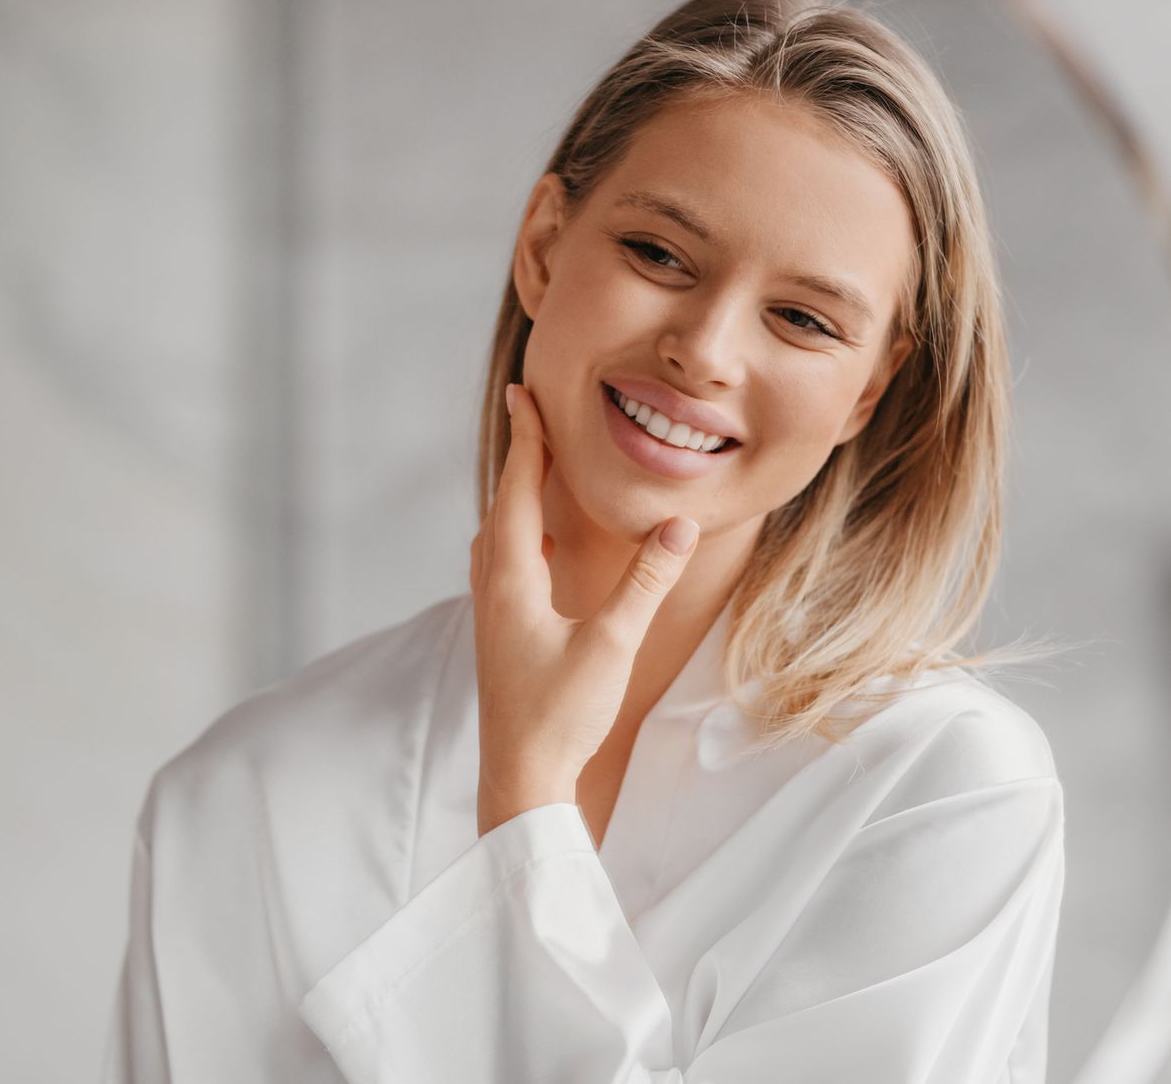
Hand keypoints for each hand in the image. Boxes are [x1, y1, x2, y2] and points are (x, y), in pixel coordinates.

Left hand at [468, 381, 698, 835]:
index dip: (527, 440)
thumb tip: (678, 524)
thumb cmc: (561, 716)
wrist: (521, 778)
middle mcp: (492, 588)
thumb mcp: (612, 644)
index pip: (517, 490)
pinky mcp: (500, 636)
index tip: (523, 392)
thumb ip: (646, 581)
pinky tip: (536, 545)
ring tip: (535, 468)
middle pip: (502, 504)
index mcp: (511, 579)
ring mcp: (491, 613)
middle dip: (520, 456)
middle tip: (530, 412)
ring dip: (516, 496)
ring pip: (498, 536)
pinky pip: (504, 564)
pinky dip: (518, 534)